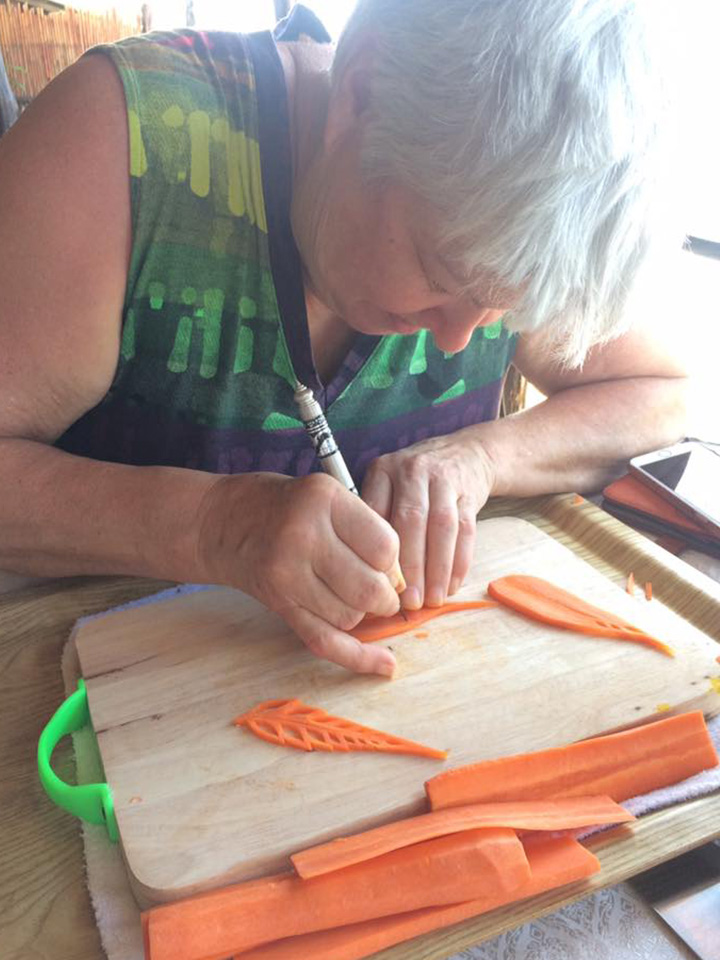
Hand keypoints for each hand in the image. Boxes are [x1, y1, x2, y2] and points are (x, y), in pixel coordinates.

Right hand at [196, 473, 400, 674]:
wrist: (220, 521)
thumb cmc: (285, 505)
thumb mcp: (326, 495)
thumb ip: (365, 531)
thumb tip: (401, 586)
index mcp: (323, 499)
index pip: (385, 546)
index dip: (393, 562)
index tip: (384, 563)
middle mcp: (303, 536)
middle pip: (370, 589)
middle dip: (385, 597)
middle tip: (378, 590)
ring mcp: (286, 573)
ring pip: (351, 617)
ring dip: (360, 614)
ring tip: (346, 594)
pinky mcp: (279, 603)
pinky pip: (325, 641)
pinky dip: (359, 658)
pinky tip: (384, 664)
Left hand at [362, 432, 495, 609]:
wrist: (464, 454)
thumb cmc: (414, 482)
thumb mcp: (387, 485)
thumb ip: (375, 518)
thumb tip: (362, 573)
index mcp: (383, 470)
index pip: (376, 513)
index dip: (376, 552)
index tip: (376, 586)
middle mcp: (413, 470)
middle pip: (411, 521)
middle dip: (410, 566)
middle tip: (408, 602)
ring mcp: (445, 479)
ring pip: (442, 527)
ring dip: (438, 569)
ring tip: (432, 600)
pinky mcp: (470, 492)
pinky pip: (466, 530)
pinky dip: (460, 562)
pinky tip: (451, 586)